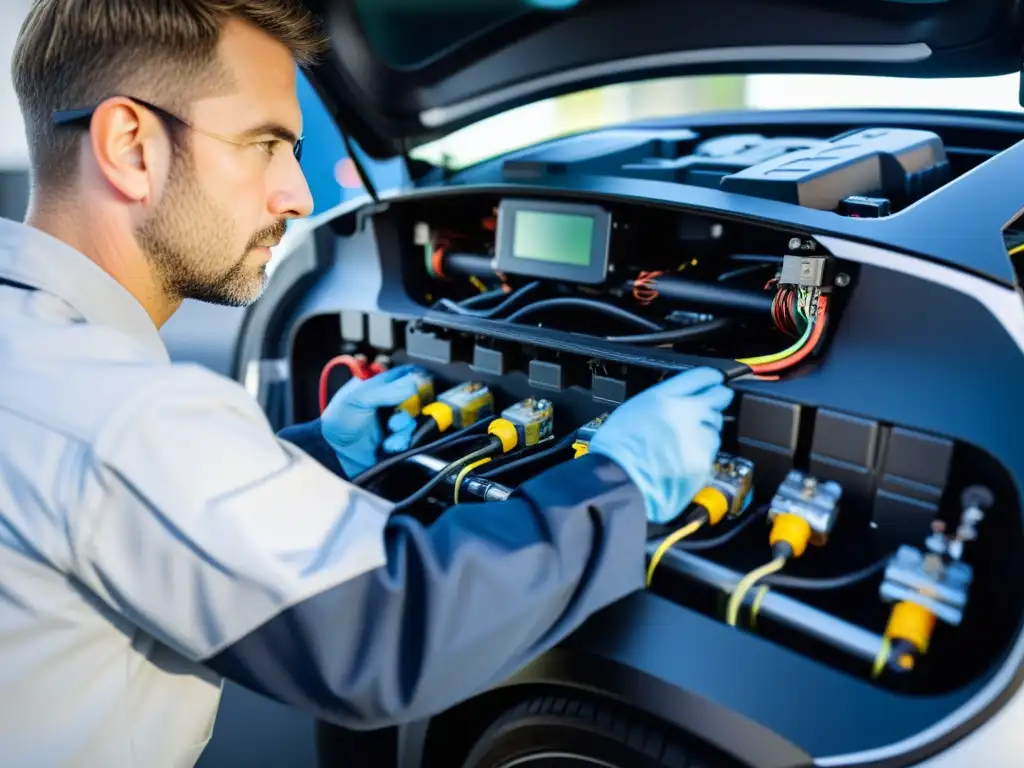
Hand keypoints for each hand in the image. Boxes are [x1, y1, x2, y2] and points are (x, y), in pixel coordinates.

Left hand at [321, 365, 421, 476]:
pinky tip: (389, 443)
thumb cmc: (339, 421)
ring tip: (390, 429)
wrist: (335, 454)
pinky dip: (401, 441)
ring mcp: (394, 421)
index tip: (418, 387)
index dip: (415, 379)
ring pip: (414, 419)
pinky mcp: (397, 440)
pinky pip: (410, 438)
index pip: (406, 374)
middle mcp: (390, 401)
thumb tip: (414, 384)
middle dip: (411, 406)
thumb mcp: (359, 398)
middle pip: (416, 397)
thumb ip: (386, 390)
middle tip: (397, 412)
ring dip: (404, 425)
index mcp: (380, 384)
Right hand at [588, 367, 733, 523]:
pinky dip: (701, 455)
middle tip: (713, 406)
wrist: (616, 484)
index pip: (701, 376)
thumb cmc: (615, 451)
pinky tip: (683, 461)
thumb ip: (661, 403)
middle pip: (718, 397)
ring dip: (706, 432)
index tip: (715, 381)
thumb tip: (679, 402)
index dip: (711, 378)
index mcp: (663, 397)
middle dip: (717, 400)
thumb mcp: (632, 410)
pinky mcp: (703, 462)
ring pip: (715, 428)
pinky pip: (711, 453)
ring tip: (684, 444)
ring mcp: (697, 438)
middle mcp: (684, 413)